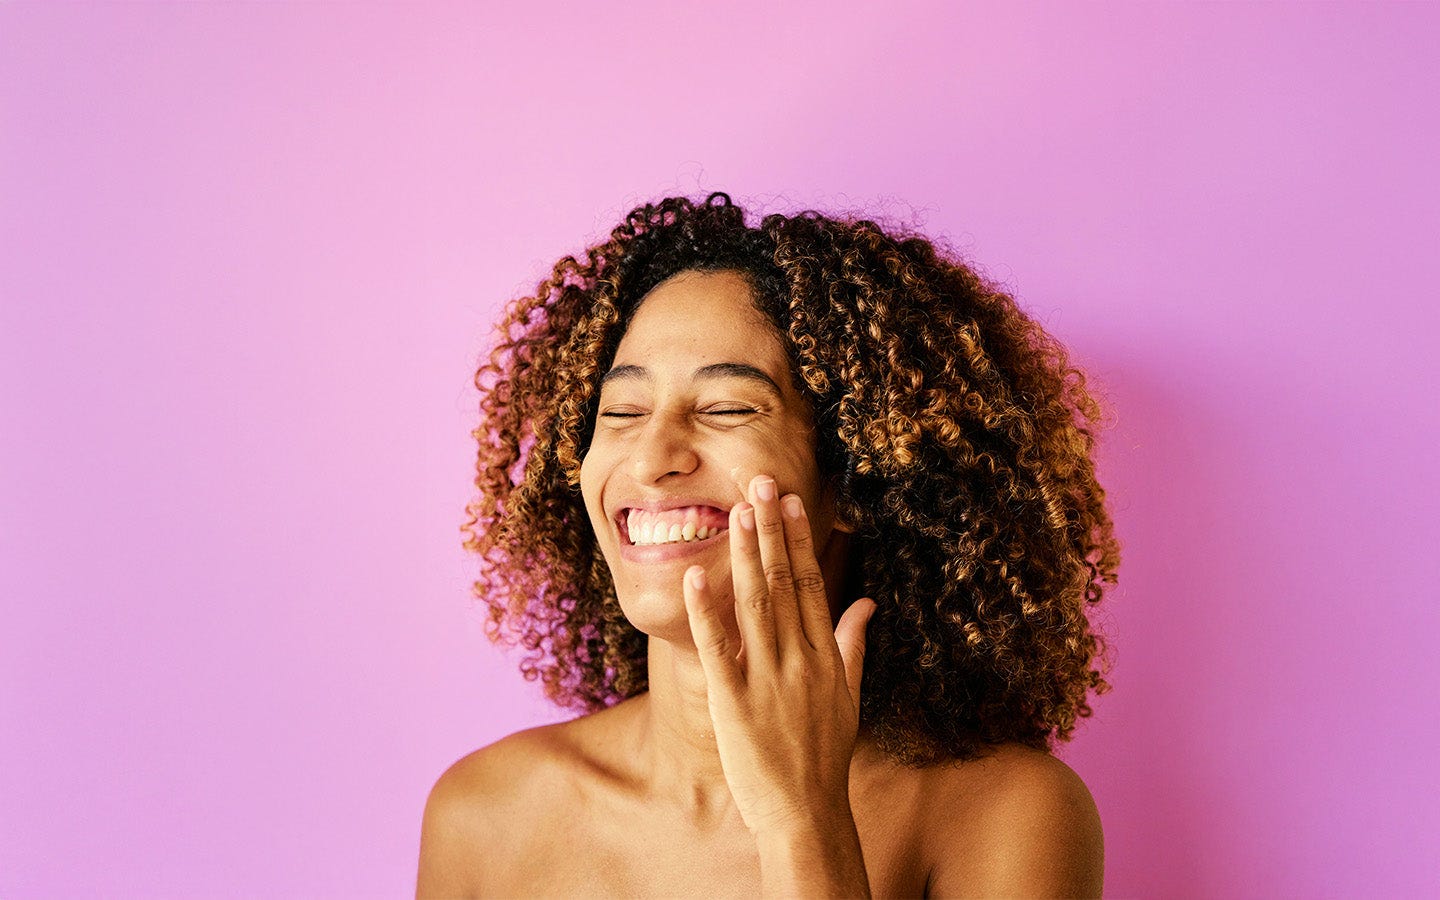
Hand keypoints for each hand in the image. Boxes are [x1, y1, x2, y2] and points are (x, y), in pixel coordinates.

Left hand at [682, 473, 876, 836]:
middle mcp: (799, 660)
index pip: (809, 584)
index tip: (787, 501)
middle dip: (769, 530)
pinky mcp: (734, 702)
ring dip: (742, 556)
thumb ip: (853, 644)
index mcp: (825, 656)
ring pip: (754, 606)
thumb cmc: (824, 756)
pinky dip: (706, 613)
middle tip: (758, 483)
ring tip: (733, 513)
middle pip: (782, 583)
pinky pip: (718, 650)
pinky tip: (695, 578)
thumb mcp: (849, 696)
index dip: (796, 540)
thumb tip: (865, 602)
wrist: (806, 812)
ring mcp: (767, 680)